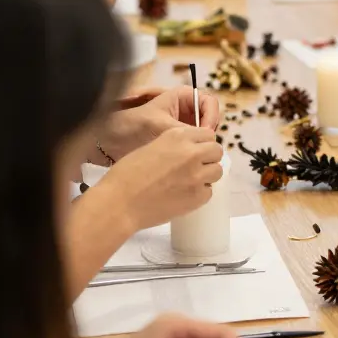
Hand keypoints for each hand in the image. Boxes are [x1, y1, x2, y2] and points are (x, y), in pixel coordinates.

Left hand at [101, 86, 219, 160]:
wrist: (110, 141)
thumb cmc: (131, 126)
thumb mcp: (160, 125)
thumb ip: (184, 129)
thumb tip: (206, 137)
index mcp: (183, 97)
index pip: (210, 102)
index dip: (212, 116)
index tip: (206, 132)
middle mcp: (186, 109)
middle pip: (211, 118)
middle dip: (208, 132)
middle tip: (202, 146)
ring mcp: (184, 124)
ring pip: (205, 133)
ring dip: (203, 143)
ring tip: (194, 154)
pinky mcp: (181, 139)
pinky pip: (196, 143)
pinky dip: (196, 151)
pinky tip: (189, 158)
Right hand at [101, 126, 223, 231]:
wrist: (119, 203)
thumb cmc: (127, 175)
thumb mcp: (151, 147)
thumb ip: (174, 145)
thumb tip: (192, 149)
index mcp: (178, 136)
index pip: (208, 134)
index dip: (202, 143)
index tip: (196, 150)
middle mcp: (192, 152)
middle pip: (216, 151)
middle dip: (208, 158)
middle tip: (195, 167)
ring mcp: (198, 175)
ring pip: (217, 171)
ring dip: (207, 175)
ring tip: (189, 181)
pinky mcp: (198, 196)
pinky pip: (209, 192)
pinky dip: (200, 193)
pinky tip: (183, 195)